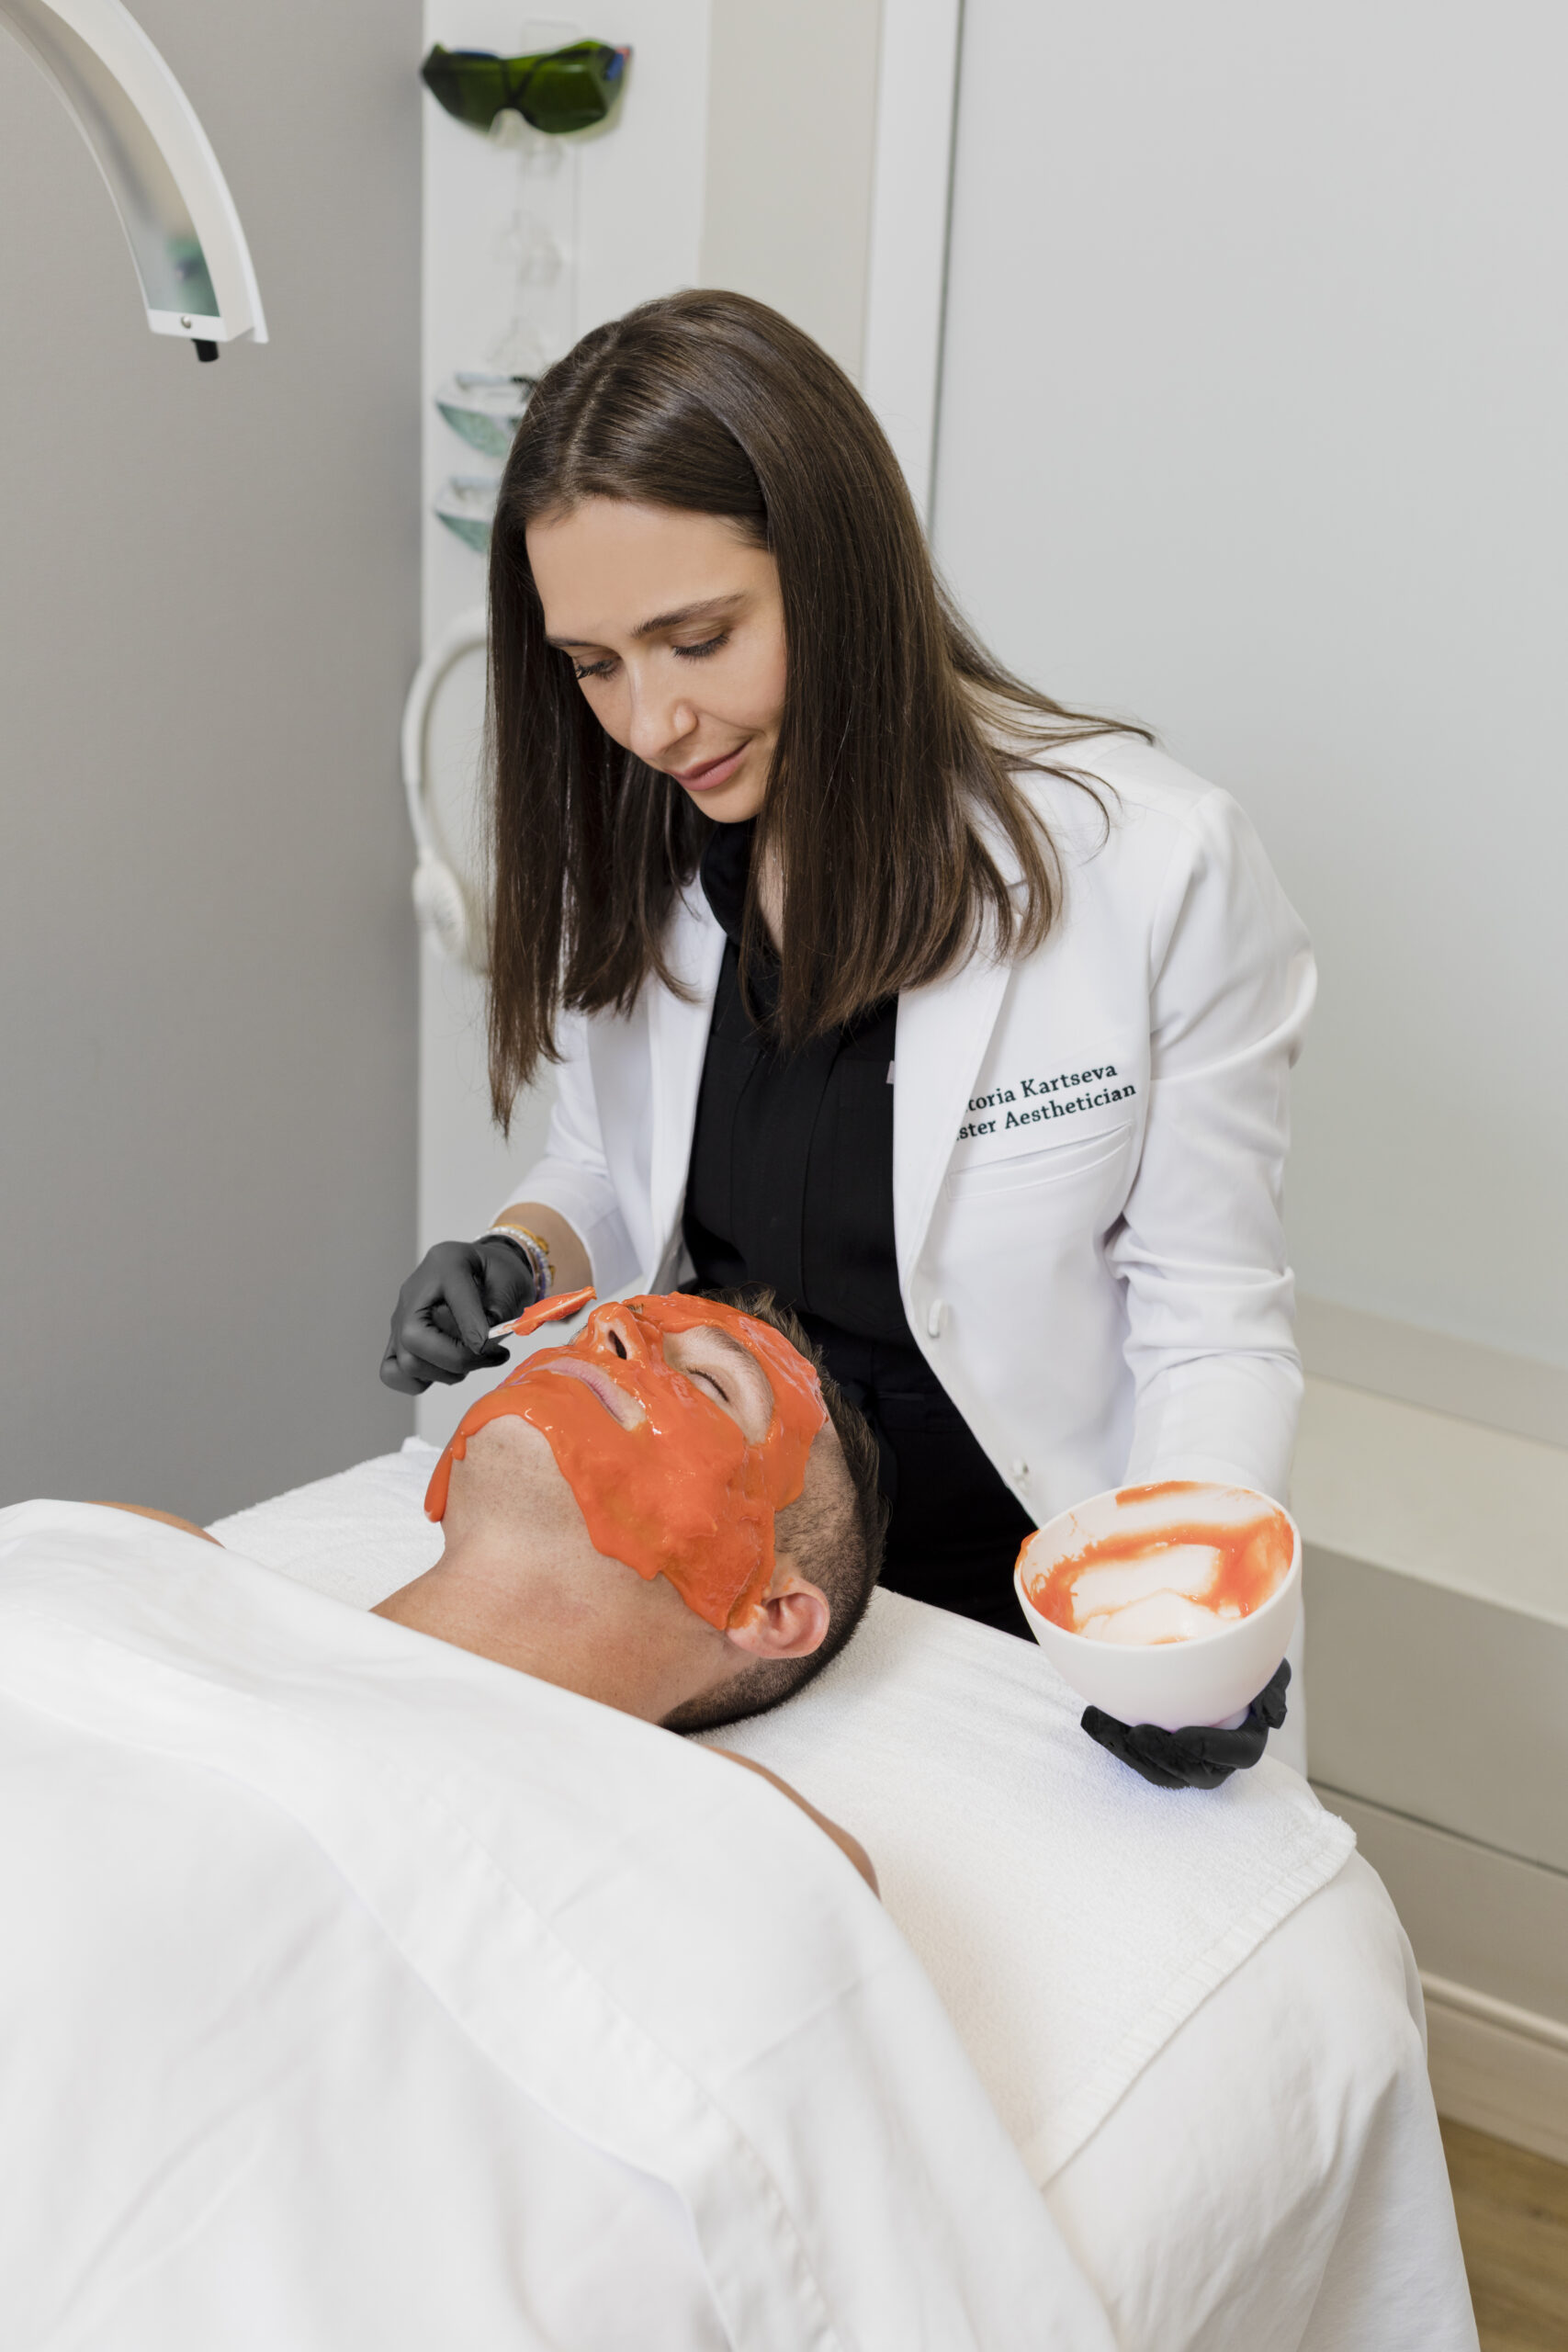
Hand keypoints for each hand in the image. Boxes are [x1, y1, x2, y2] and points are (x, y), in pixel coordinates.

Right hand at [379, 1235, 537, 1393]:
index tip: (492, 1346)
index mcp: (446, 1263)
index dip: (471, 1328)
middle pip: (414, 1338)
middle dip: (457, 1358)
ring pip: (408, 1362)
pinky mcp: (397, 1340)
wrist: (487, 1273)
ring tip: (473, 1359)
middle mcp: (414, 1290)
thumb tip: (480, 1344)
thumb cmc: (499, 1276)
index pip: (451, 1298)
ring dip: (447, 1372)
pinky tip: (447, 1369)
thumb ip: (499, 1310)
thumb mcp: (512, 1282)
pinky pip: (393, 1373)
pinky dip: (421, 1381)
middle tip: (490, 1356)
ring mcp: (401, 1317)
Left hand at [1080, 1659, 1290, 1790]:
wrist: (1196, 1654)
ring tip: (1103, 1725)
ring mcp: (1181, 1757)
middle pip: (1192, 1771)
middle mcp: (1215, 1756)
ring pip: (1157, 1769)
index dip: (1213, 1750)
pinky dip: (1111, 1737)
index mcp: (1246, 1738)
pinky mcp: (1152, 1750)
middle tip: (1138, 1733)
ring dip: (1128, 1751)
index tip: (1185, 1736)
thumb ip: (1272, 1684)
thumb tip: (1273, 1717)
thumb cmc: (1240, 1662)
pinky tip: (1092, 1717)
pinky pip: (1132, 1755)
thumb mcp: (1263, 1664)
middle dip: (1163, 1757)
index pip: (1239, 1754)